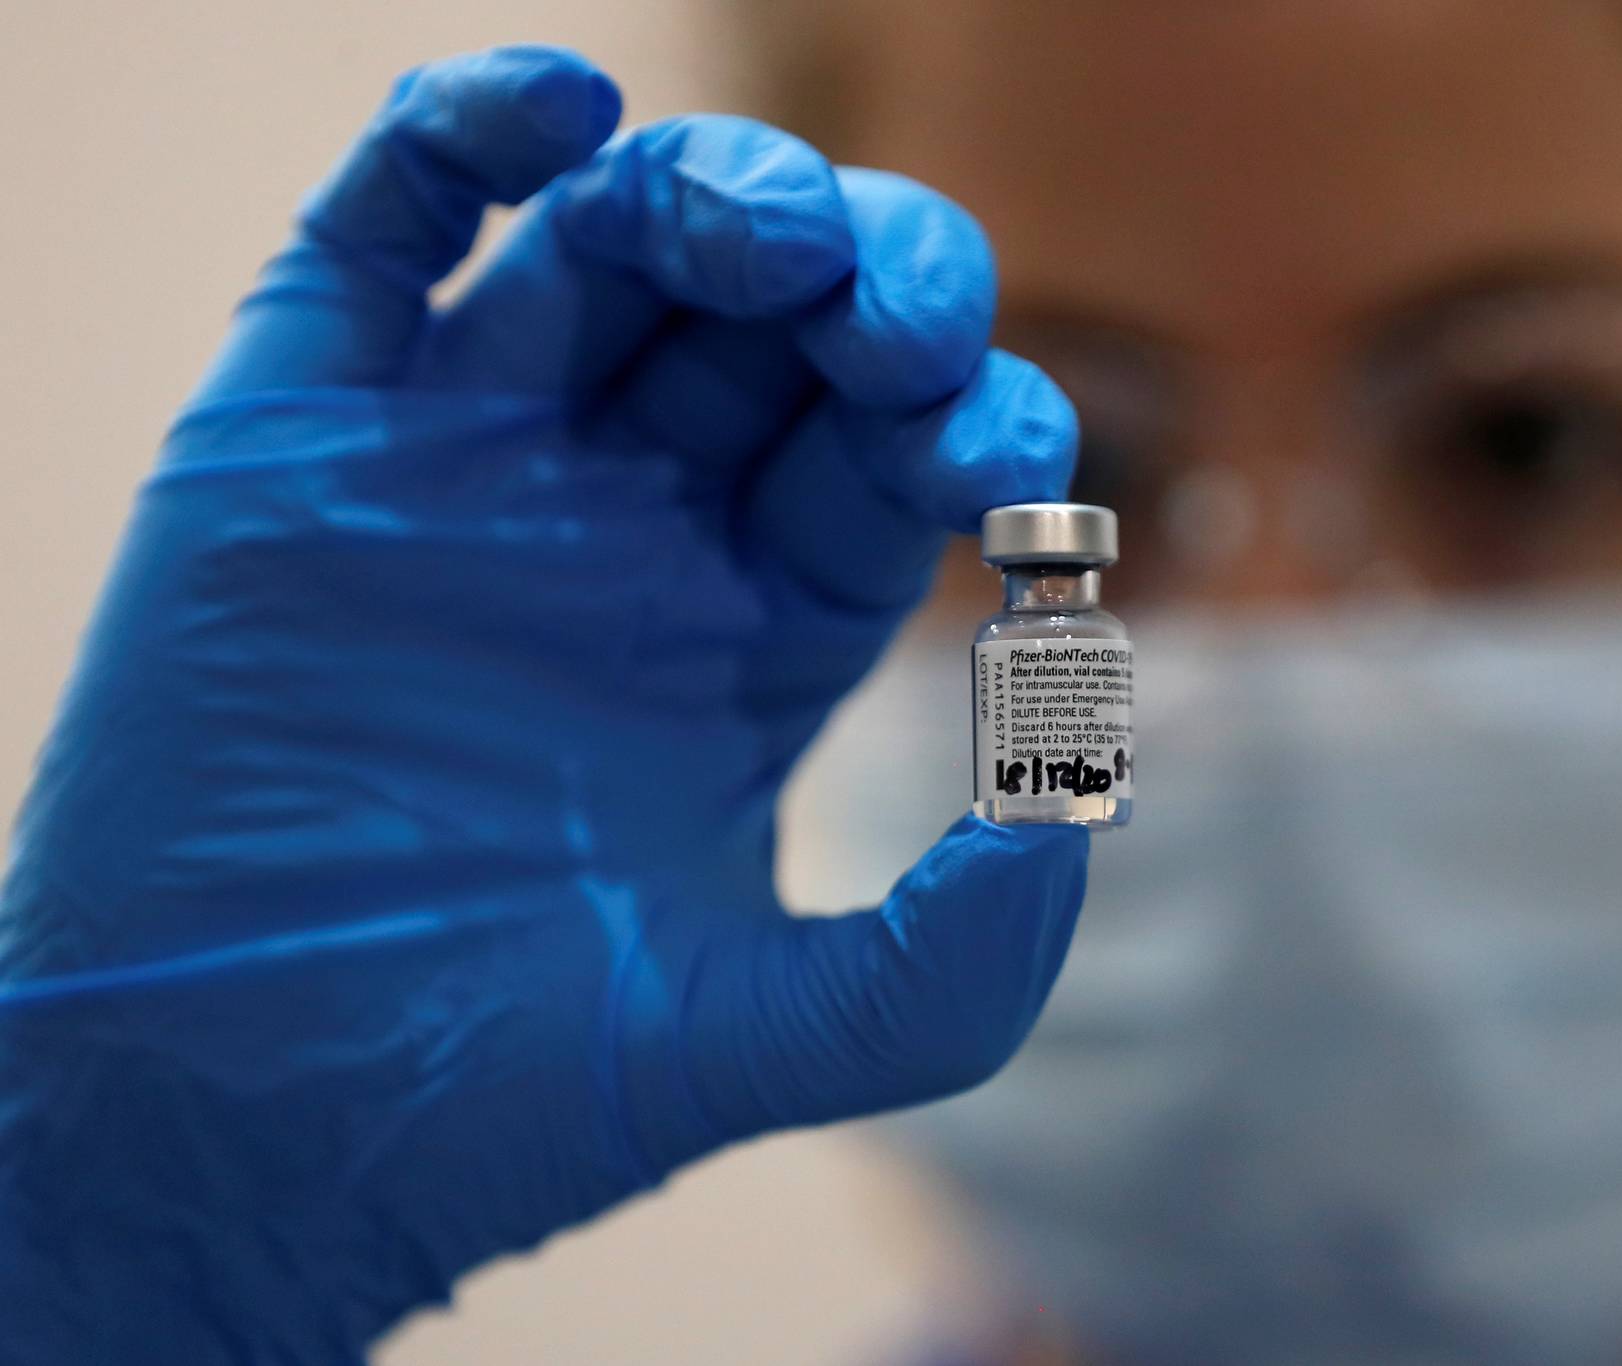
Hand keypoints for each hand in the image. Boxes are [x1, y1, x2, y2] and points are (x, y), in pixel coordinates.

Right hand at [0, 46, 1086, 1360]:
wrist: (253, 1120)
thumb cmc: (509, 1092)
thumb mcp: (773, 1031)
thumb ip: (960, 952)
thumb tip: (1086, 798)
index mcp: (753, 630)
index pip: (893, 460)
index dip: (971, 421)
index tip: (1010, 450)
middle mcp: (627, 526)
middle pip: (779, 329)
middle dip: (867, 285)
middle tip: (899, 316)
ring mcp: (468, 465)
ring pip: (608, 251)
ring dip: (710, 195)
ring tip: (763, 231)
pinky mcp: (303, 433)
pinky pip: (382, 229)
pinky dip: (460, 132)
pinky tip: (561, 108)